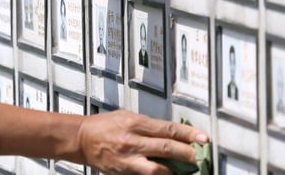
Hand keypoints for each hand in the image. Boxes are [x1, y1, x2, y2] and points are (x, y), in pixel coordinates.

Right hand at [76, 110, 207, 173]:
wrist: (81, 139)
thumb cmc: (104, 125)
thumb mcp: (127, 116)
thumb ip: (149, 125)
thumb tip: (172, 132)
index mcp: (135, 122)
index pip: (168, 128)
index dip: (189, 134)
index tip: (203, 138)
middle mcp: (133, 140)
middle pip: (167, 147)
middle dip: (187, 153)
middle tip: (200, 156)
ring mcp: (128, 158)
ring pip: (158, 167)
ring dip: (175, 169)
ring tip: (186, 169)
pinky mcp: (123, 171)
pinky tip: (166, 174)